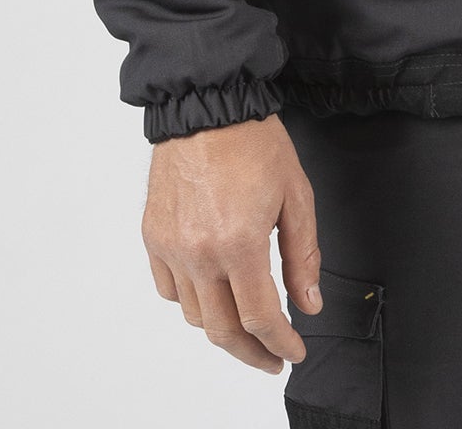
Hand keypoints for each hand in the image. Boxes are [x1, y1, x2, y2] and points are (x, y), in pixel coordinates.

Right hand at [142, 114, 322, 372]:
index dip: (281, 343)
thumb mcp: (296, 194)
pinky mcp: (153, 236)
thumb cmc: (254, 141)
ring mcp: (171, 247)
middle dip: (252, 353)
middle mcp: (199, 252)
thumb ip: (303, 255)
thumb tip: (308, 303)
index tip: (293, 352)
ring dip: (222, 329)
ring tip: (245, 323)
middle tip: (272, 357)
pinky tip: (213, 293)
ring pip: (195, 316)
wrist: (208, 104)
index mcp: (239, 242)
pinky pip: (170, 289)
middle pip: (223, 331)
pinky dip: (192, 301)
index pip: (260, 318)